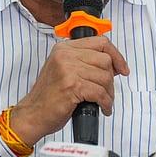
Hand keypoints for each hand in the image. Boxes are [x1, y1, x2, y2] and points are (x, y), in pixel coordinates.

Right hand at [10, 36, 128, 144]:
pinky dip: (106, 102)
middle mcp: (65, 55)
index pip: (101, 42)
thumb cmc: (49, 96)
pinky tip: (103, 108)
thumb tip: (114, 64)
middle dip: (111, 79)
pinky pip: (100, 92)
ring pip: (105, 77)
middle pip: (105, 60)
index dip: (117, 56)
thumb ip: (84, 61)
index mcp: (65, 48)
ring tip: (104, 101)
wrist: (33, 114)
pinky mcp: (72, 86)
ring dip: (109, 92)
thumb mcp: (64, 69)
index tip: (122, 69)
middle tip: (108, 90)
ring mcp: (68, 69)